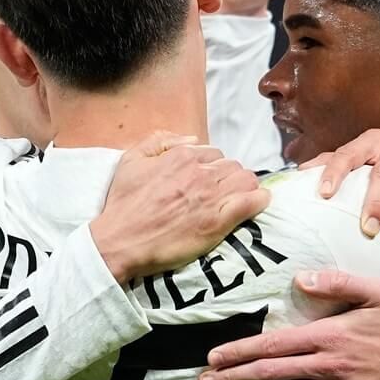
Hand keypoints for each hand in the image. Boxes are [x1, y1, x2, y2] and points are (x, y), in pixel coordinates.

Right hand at [92, 132, 270, 281]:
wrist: (120, 240)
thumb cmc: (123, 203)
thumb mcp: (131, 159)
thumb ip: (160, 141)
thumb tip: (192, 139)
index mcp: (182, 157)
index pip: (214, 153)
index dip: (213, 167)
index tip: (208, 181)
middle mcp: (200, 174)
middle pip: (233, 166)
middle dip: (230, 177)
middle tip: (222, 194)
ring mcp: (210, 198)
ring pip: (246, 181)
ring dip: (246, 188)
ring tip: (240, 199)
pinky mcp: (218, 222)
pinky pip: (251, 203)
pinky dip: (259, 201)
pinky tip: (258, 203)